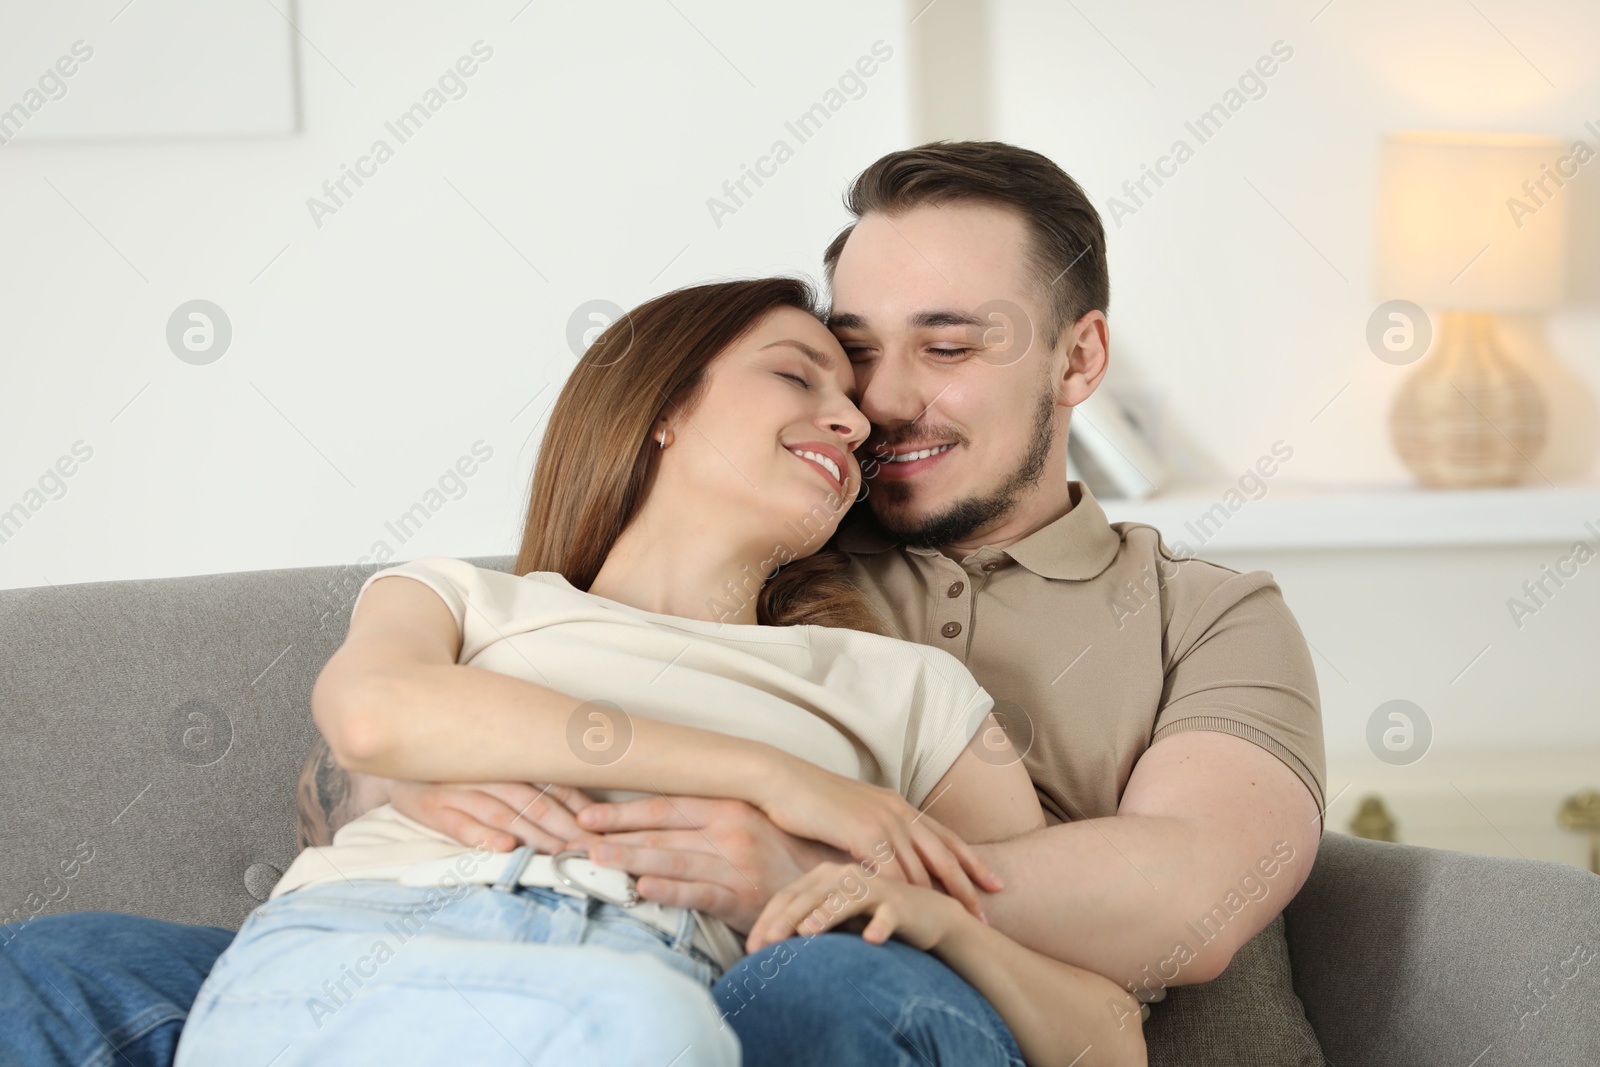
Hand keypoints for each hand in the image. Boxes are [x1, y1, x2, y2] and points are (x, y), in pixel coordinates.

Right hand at [389, 780, 595, 852]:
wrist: (398, 760)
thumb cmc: (458, 765)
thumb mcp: (496, 765)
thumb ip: (534, 780)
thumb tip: (585, 807)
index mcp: (510, 761)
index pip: (555, 785)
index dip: (581, 810)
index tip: (603, 833)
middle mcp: (489, 772)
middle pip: (536, 802)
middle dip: (567, 830)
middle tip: (591, 852)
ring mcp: (459, 789)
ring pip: (505, 814)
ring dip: (535, 837)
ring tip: (560, 856)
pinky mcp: (433, 808)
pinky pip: (460, 824)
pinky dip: (482, 836)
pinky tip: (504, 848)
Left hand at [570, 795, 849, 932]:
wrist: (835, 882)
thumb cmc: (785, 852)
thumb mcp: (750, 824)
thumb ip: (709, 819)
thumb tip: (659, 820)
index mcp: (729, 805)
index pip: (665, 806)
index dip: (623, 812)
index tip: (586, 815)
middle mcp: (731, 829)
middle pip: (660, 833)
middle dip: (614, 837)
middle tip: (574, 840)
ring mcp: (737, 863)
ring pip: (672, 860)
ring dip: (630, 860)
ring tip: (596, 861)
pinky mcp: (744, 897)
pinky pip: (699, 894)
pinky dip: (669, 892)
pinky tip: (642, 892)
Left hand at [745, 860, 966, 954]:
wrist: (926, 915)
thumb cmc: (870, 917)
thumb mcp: (834, 918)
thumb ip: (805, 923)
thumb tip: (763, 947)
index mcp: (825, 877)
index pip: (789, 897)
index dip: (768, 920)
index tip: (751, 949)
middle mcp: (846, 877)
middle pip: (810, 898)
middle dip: (786, 921)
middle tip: (767, 945)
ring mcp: (874, 888)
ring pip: (845, 900)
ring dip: (827, 915)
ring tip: (807, 932)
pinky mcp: (900, 903)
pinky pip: (888, 915)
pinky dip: (880, 926)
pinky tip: (871, 940)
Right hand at [748, 762, 1003, 920]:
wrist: (782, 780)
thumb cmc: (810, 800)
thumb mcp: (852, 815)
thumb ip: (873, 833)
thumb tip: (883, 856)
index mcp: (899, 806)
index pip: (946, 837)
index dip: (971, 862)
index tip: (994, 884)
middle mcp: (898, 812)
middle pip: (945, 855)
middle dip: (969, 886)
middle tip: (988, 915)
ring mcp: (882, 822)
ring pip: (923, 868)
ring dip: (942, 898)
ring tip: (959, 923)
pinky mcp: (863, 834)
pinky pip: (892, 871)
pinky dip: (905, 895)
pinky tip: (913, 916)